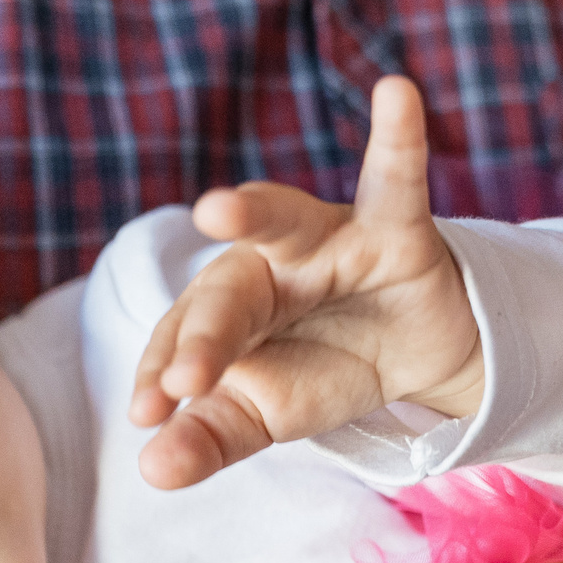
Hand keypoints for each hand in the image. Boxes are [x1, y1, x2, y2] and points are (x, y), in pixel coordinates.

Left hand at [130, 75, 482, 488]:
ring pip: (282, 225)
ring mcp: (328, 241)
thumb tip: (151, 468)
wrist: (416, 353)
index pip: (183, 339)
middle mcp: (266, 264)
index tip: (146, 415)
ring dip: (251, 212)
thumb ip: (211, 437)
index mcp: (224, 310)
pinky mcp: (394, 230)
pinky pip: (395, 181)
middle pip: (225, 294)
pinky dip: (398, 138)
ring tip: (216, 209)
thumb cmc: (322, 369)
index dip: (163, 374)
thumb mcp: (265, 414)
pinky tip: (396, 93)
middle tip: (182, 383)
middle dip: (203, 337)